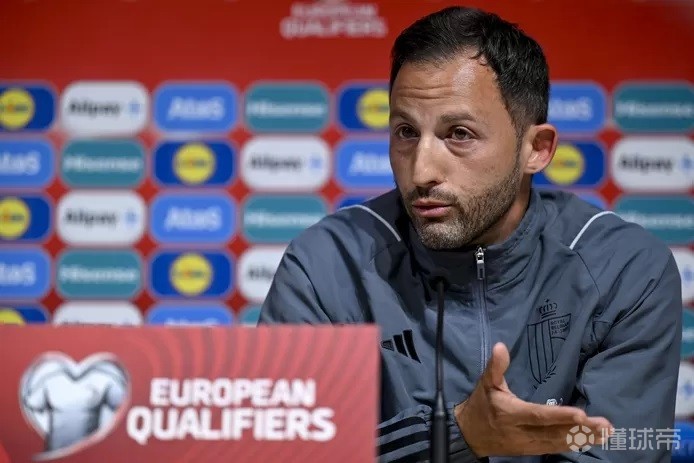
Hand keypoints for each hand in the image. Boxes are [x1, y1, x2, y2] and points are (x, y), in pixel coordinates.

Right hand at [454, 342, 612, 456]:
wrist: (470, 435)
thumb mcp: (485, 384)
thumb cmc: (481, 405)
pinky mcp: (532, 450)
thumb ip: (495, 367)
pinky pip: (555, 448)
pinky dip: (573, 445)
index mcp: (510, 413)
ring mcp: (528, 444)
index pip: (538, 415)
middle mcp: (522, 432)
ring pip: (558, 443)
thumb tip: (501, 346)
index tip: (582, 414)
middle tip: (605, 426)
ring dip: (583, 439)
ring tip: (605, 434)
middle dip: (581, 430)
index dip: (560, 416)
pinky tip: (590, 441)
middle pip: (554, 433)